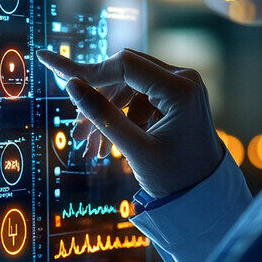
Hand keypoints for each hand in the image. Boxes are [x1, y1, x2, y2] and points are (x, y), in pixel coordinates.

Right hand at [37, 48, 223, 198]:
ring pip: (126, 88)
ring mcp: (180, 87)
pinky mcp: (174, 98)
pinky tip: (106, 146)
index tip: (56, 72)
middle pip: (123, 73)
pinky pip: (136, 99)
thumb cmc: (177, 177)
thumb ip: (102, 115)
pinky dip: (119, 119)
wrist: (205, 196)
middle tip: (75, 131)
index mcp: (180, 88)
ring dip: (105, 113)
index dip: (87, 71)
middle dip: (96, 99)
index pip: (123, 65)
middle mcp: (183, 79)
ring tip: (88, 147)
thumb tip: (70, 85)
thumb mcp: (135, 148)